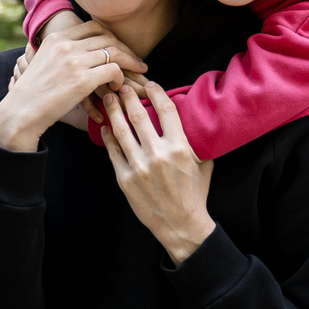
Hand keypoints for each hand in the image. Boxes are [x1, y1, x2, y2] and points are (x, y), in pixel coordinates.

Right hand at [0, 21, 148, 152]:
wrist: (21, 111)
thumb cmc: (32, 93)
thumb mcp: (41, 63)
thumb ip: (59, 53)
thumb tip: (79, 53)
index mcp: (55, 39)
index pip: (92, 27)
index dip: (111, 36)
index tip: (119, 47)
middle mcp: (66, 45)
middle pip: (107, 37)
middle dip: (125, 47)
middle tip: (136, 60)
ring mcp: (74, 61)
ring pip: (114, 51)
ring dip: (130, 61)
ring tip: (138, 70)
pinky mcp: (82, 79)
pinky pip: (114, 70)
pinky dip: (121, 77)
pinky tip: (118, 87)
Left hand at [100, 79, 216, 263]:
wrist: (180, 224)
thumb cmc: (194, 193)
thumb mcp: (203, 163)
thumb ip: (194, 141)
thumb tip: (190, 119)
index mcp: (180, 147)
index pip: (166, 110)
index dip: (156, 93)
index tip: (150, 84)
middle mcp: (158, 154)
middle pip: (139, 116)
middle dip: (128, 97)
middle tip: (121, 85)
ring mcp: (139, 166)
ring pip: (122, 131)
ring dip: (114, 112)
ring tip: (108, 99)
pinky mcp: (125, 178)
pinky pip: (113, 152)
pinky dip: (108, 137)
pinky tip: (106, 127)